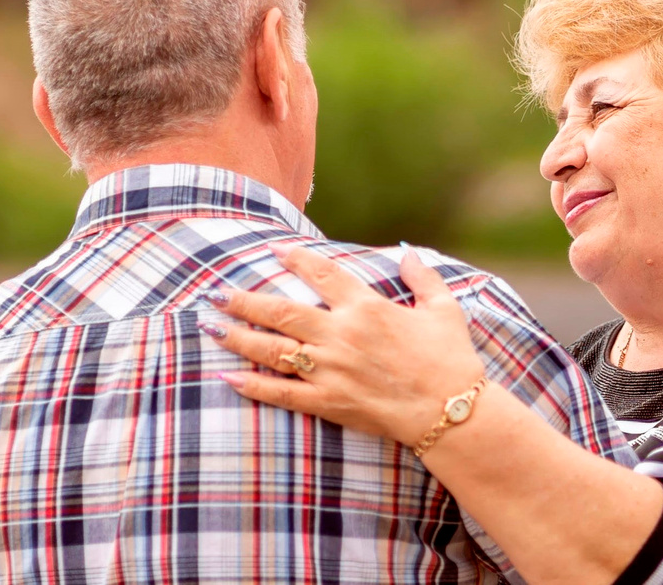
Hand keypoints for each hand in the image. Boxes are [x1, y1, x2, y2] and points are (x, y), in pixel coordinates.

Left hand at [200, 244, 489, 444]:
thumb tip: (406, 251)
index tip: (274, 249)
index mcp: (367, 308)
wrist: (451, 413)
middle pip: (281, 312)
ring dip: (239, 337)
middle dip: (245, 300)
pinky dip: (253, 386)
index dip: (296, 259)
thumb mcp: (444, 309)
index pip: (322, 274)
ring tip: (211, 328)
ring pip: (273, 350)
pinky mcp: (329, 402)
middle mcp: (341, 335)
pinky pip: (282, 394)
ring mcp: (331, 370)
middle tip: (217, 293)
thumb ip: (422, 276)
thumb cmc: (451, 360)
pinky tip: (228, 378)